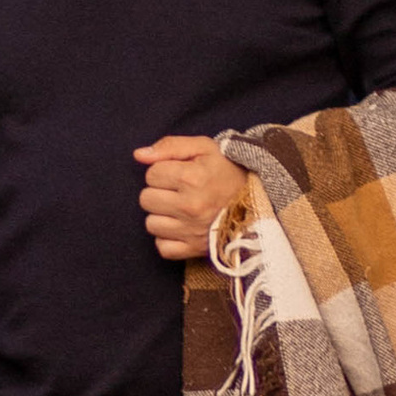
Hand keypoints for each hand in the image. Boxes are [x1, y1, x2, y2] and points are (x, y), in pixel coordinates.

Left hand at [134, 133, 251, 263]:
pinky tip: (181, 227)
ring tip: (180, 209)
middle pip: (146, 199)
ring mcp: (192, 231)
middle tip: (179, 191)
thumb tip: (138, 155)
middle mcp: (190, 206)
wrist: (256, 202)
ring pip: (151, 223)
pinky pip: (162, 247)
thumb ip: (170, 146)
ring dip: (161, 216)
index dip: (163, 171)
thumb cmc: (227, 171)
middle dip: (159, 192)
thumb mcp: (204, 148)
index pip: (151, 174)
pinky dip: (168, 239)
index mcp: (192, 178)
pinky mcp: (194, 249)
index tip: (180, 173)